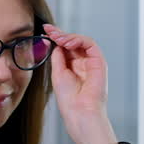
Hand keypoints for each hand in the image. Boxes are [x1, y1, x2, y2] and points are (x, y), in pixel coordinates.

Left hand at [44, 24, 116, 143]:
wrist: (80, 112)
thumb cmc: (69, 99)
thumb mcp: (58, 73)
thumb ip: (58, 57)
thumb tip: (55, 42)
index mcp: (72, 68)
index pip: (65, 48)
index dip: (56, 38)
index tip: (45, 31)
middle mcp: (83, 63)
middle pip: (72, 42)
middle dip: (60, 34)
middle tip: (48, 30)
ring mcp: (91, 62)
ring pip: (81, 41)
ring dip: (67, 36)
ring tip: (57, 38)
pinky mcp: (99, 62)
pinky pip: (90, 44)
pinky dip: (78, 40)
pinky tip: (67, 42)